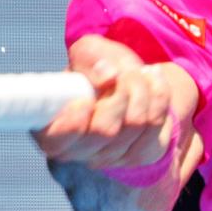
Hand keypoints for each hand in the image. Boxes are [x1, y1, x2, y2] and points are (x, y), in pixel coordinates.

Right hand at [34, 34, 182, 172]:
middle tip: (122, 72)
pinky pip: (156, 124)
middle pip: (105, 130)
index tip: (85, 99)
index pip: (57, 140)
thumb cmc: (97, 68)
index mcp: (52, 128)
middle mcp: (79, 150)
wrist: (128, 79)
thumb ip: (90, 60)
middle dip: (120, 91)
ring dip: (141, 89)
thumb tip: (108, 77)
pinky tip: (152, 81)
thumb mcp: (87, 53)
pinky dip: (159, 95)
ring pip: (135, 124)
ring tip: (138, 72)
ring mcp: (110, 157)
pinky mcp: (140, 154)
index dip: (73, 122)